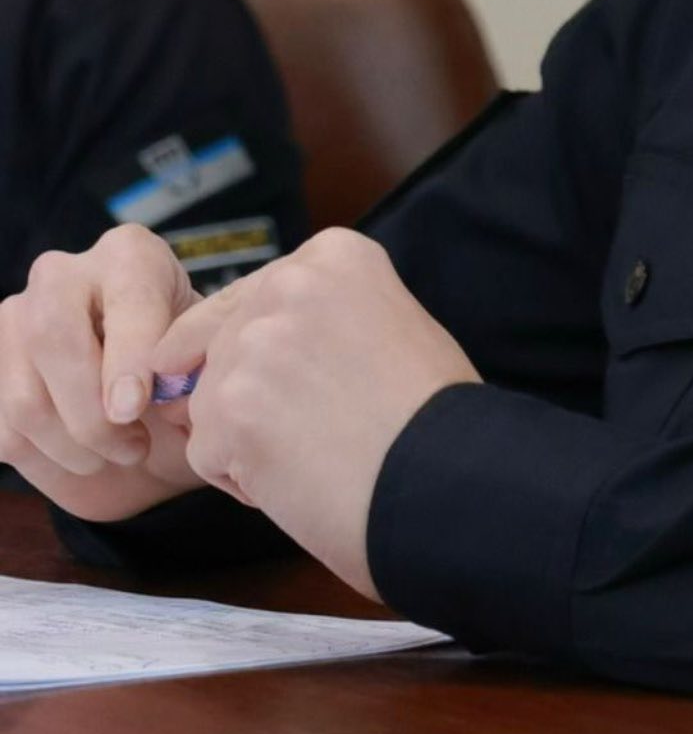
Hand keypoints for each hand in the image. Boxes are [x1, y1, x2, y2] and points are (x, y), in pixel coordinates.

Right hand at [0, 223, 206, 520]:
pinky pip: (5, 430)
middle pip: (55, 341)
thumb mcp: (202, 353)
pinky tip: (85, 459)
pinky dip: (47, 459)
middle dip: (92, 414)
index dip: (128, 358)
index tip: (134, 407)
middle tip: (133, 447)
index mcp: (129, 255)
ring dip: (73, 446)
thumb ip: (193, 366)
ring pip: (26, 399)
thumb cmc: (179, 361)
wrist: (140, 381)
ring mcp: (14, 318)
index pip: (124, 300)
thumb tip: (170, 396)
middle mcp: (62, 275)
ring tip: (119, 454)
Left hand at [149, 228, 479, 600]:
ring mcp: (252, 346)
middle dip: (254, 393)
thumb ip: (322, 314)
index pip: (251, 299)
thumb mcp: (389, 318)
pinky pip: (207, 454)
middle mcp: (286, 285)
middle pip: (221, 347)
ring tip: (316, 448)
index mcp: (332, 255)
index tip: (321, 376)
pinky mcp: (228, 410)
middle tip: (323, 420)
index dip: (275, 352)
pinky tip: (301, 475)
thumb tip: (250, 343)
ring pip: (208, 403)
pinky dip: (244, 478)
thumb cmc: (430, 409)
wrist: (443, 470)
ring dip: (246, 436)